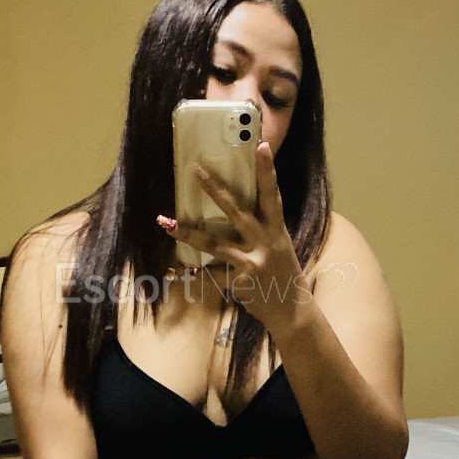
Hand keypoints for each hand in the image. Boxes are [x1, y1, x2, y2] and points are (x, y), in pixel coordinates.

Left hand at [157, 142, 307, 331]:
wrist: (292, 311)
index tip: (262, 146)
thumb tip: (233, 209)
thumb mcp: (278, 246)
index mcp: (276, 229)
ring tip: (167, 223)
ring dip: (188, 233)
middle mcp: (266, 242)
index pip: (272, 194)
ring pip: (214, 244)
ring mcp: (252, 262)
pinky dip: (197, 274)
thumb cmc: (282, 274)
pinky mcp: (240, 282)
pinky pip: (211, 275)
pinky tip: (183, 272)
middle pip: (237, 211)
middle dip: (215, 190)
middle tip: (196, 171)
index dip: (268, 170)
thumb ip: (262, 229)